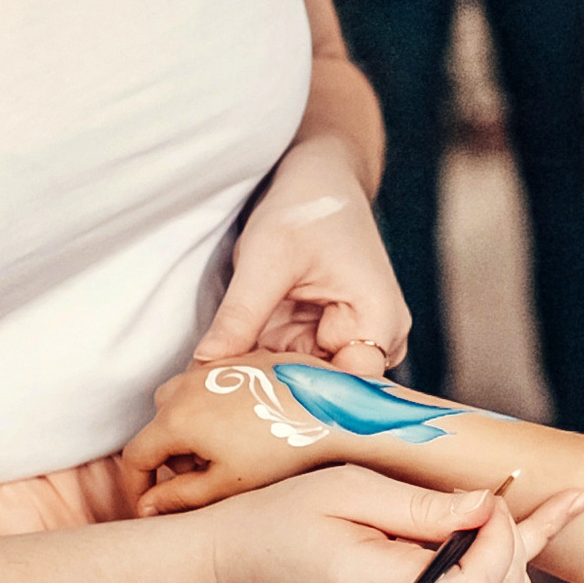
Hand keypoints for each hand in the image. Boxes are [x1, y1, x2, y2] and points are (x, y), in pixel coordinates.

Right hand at [124, 360, 340, 512]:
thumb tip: (147, 507)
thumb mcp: (227, 485)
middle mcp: (189, 385)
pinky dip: (216, 407)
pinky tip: (249, 428)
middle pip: (158, 423)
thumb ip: (178, 498)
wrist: (335, 412)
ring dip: (191, 427)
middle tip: (199, 479)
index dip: (136, 486)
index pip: (136, 455)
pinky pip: (214, 384)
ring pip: (184, 399)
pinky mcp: (244, 358)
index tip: (147, 503)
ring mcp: (217, 367)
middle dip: (169, 454)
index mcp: (176, 418)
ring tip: (226, 454)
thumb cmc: (284, 449)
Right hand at [202, 464, 583, 582]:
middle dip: (515, 539)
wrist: (246, 567)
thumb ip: (422, 506)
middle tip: (494, 490)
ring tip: (509, 501)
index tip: (485, 496)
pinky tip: (504, 525)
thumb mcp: (348, 491)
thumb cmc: (288, 517)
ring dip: (514, 551)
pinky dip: (499, 564)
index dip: (501, 538)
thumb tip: (488, 506)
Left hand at [204, 135, 406, 378]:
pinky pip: (294, 364)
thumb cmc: (306, 207)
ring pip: (305, 380)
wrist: (320, 179)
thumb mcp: (267, 258)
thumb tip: (205, 366)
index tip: (242, 403)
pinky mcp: (325, 337)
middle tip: (212, 397)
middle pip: (324, 390)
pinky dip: (263, 364)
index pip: (348, 389)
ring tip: (216, 382)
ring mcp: (351, 340)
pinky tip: (231, 364)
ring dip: (265, 379)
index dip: (296, 400)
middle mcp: (376, 338)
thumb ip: (240, 316)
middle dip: (271, 392)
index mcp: (378, 319)